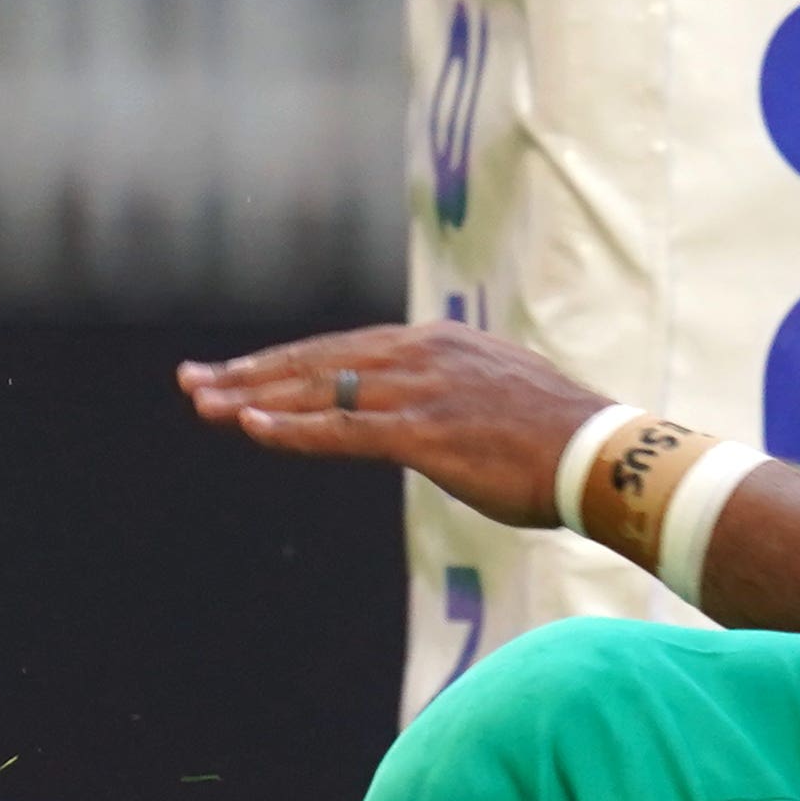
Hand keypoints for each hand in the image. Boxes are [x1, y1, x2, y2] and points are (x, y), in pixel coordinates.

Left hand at [179, 323, 612, 528]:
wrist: (604, 457)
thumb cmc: (567, 442)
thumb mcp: (504, 399)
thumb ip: (460, 397)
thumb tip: (446, 417)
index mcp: (440, 344)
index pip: (347, 350)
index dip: (289, 363)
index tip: (245, 374)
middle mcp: (422, 356)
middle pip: (319, 360)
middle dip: (252, 373)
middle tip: (194, 381)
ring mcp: (420, 392)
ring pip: (319, 389)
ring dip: (255, 398)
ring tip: (205, 405)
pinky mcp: (424, 432)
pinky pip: (343, 430)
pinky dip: (293, 429)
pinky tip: (251, 428)